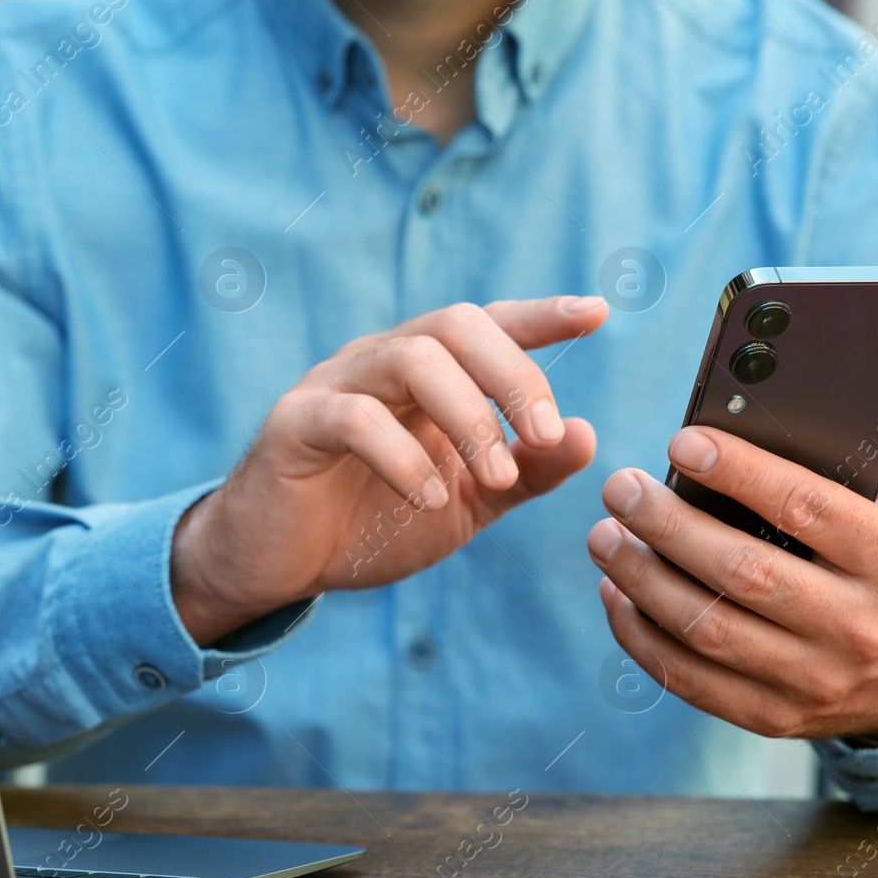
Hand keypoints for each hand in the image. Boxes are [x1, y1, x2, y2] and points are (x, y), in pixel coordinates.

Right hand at [173, 296, 607, 643]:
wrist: (279, 564)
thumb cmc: (371, 521)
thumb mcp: (466, 504)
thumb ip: (524, 473)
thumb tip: (585, 434)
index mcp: (428, 373)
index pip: (489, 325)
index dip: (542, 315)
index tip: (598, 313)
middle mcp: (382, 361)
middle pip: (456, 324)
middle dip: (512, 374)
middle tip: (542, 434)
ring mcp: (335, 384)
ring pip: (411, 358)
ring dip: (468, 415)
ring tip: (494, 476)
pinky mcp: (295, 423)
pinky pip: (355, 417)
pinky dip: (404, 456)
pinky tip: (430, 499)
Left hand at [588, 387, 877, 740]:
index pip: (806, 508)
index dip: (740, 472)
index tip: (683, 441)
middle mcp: (855, 627)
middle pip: (743, 573)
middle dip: (670, 527)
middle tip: (621, 488)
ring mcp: (812, 680)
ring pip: (707, 630)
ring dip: (642, 580)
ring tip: (604, 534)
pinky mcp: (770, 716)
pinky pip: (689, 679)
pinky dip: (640, 636)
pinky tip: (615, 591)